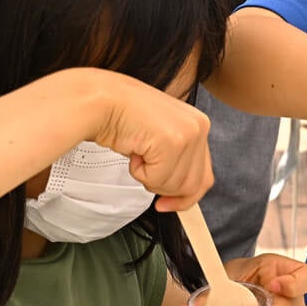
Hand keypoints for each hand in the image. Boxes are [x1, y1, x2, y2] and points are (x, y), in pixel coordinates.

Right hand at [91, 72, 213, 211]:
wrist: (101, 101)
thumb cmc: (123, 117)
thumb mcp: (160, 139)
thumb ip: (178, 161)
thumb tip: (184, 195)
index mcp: (199, 124)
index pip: (204, 176)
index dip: (185, 197)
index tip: (166, 204)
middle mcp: (199, 127)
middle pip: (192, 185)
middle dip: (163, 187)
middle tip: (145, 170)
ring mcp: (188, 133)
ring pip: (175, 185)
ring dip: (149, 178)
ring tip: (139, 153)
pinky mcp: (173, 141)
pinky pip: (158, 179)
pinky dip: (139, 173)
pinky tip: (134, 151)